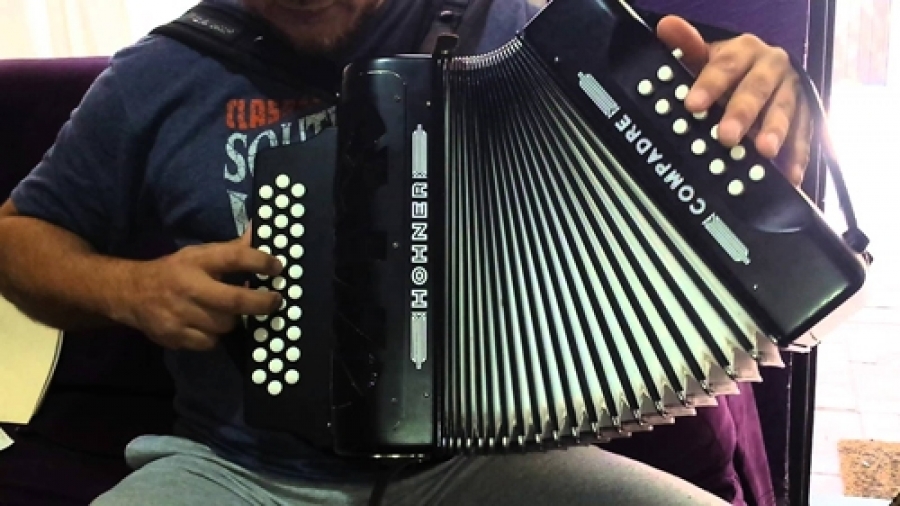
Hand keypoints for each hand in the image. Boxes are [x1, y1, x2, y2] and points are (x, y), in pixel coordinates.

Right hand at [123, 230, 282, 350]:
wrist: (130, 293)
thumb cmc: (175, 271)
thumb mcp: (200, 255)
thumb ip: (231, 249)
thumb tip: (260, 231)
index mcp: (196, 261)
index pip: (233, 257)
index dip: (260, 262)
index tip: (277, 267)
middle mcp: (188, 286)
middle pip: (235, 301)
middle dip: (262, 303)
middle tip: (276, 301)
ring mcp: (180, 314)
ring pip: (225, 325)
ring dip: (235, 320)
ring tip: (230, 312)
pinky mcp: (174, 336)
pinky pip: (210, 342)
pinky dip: (215, 336)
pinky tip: (209, 326)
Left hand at [656, 16, 811, 185]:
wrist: (762, 72)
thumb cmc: (729, 70)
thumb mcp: (706, 57)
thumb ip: (688, 45)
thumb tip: (667, 26)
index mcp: (745, 50)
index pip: (725, 65)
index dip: (709, 84)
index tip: (692, 104)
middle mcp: (771, 67)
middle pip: (756, 89)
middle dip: (742, 113)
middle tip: (726, 136)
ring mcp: (790, 90)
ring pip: (785, 109)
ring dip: (776, 131)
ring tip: (765, 152)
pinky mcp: (805, 112)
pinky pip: (805, 132)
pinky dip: (798, 154)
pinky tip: (791, 173)